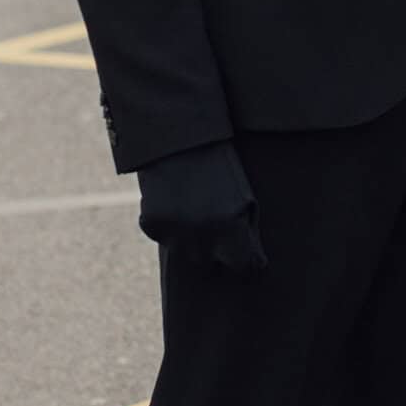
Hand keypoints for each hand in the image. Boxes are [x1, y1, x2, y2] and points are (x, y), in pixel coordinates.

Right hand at [137, 139, 265, 276]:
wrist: (181, 138)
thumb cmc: (222, 168)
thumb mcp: (245, 199)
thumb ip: (248, 233)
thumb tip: (253, 264)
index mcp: (231, 231)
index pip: (243, 266)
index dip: (245, 259)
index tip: (245, 251)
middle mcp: (203, 238)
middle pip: (210, 263)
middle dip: (214, 248)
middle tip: (214, 218)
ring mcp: (175, 234)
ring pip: (185, 253)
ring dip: (191, 239)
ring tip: (194, 207)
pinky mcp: (152, 225)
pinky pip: (163, 237)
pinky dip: (168, 227)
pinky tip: (175, 203)